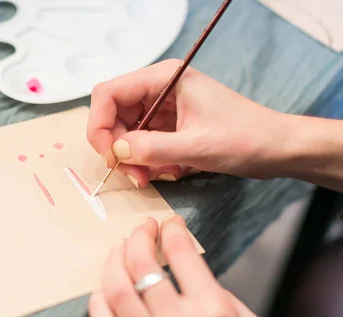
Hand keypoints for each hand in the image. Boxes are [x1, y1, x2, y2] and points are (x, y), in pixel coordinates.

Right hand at [87, 59, 290, 187]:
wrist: (276, 149)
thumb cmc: (246, 138)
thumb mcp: (197, 146)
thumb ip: (152, 148)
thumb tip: (116, 151)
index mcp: (164, 79)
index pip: (108, 94)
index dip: (99, 125)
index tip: (109, 156)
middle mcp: (158, 89)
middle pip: (112, 116)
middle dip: (116, 148)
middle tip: (133, 175)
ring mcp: (161, 108)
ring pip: (124, 133)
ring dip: (131, 160)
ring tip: (150, 177)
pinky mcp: (167, 126)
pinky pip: (141, 144)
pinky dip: (145, 162)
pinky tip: (166, 171)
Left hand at [88, 215, 291, 316]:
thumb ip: (224, 298)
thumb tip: (192, 275)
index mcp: (215, 313)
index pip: (182, 255)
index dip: (173, 231)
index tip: (170, 224)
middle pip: (142, 266)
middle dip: (138, 238)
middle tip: (140, 230)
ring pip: (117, 294)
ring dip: (112, 264)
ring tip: (117, 251)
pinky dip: (98, 308)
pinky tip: (100, 292)